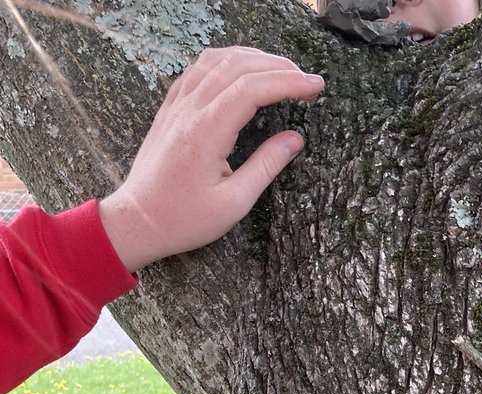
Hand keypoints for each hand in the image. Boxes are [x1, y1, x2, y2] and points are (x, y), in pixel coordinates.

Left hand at [99, 47, 324, 271]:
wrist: (138, 220)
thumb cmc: (184, 219)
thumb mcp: (234, 203)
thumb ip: (266, 167)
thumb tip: (295, 139)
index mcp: (205, 133)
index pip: (252, 88)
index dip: (288, 82)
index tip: (316, 87)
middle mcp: (189, 110)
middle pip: (237, 65)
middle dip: (278, 66)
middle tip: (307, 79)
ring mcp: (176, 105)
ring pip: (217, 59)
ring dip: (253, 57)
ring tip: (281, 70)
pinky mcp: (170, 107)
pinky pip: (199, 69)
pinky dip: (226, 61)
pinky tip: (243, 69)